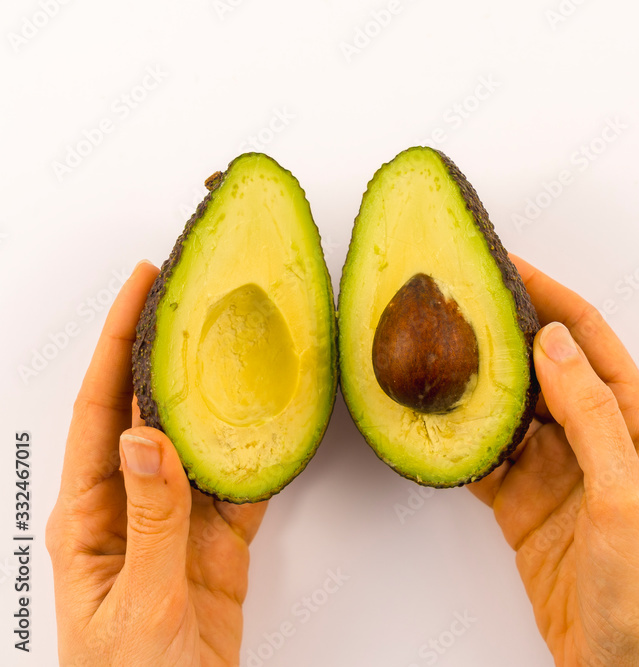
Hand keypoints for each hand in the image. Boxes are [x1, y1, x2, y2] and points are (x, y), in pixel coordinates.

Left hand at [46, 262, 267, 666]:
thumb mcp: (140, 602)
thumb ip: (152, 519)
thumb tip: (148, 435)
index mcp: (90, 516)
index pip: (99, 409)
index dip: (118, 342)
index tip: (142, 287)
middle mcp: (131, 508)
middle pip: (152, 411)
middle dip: (170, 350)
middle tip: (198, 296)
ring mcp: (177, 526)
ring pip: (203, 443)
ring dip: (222, 396)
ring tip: (246, 344)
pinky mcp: (216, 549)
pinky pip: (242, 489)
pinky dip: (262, 456)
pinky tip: (278, 425)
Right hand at [469, 257, 638, 666]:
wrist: (627, 666)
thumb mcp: (625, 496)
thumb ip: (592, 418)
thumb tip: (555, 344)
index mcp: (635, 422)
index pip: (588, 337)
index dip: (549, 294)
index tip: (506, 263)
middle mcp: (597, 436)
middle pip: (543, 363)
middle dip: (503, 328)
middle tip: (456, 300)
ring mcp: (558, 470)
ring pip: (511, 406)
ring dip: (478, 381)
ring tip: (435, 349)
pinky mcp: (526, 505)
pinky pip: (489, 458)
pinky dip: (463, 439)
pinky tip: (437, 424)